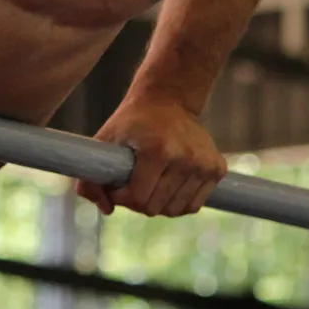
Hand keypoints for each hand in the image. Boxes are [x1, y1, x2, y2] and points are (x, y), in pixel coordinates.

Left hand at [76, 95, 226, 217]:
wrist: (169, 98)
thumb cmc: (133, 120)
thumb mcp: (105, 139)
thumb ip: (91, 177)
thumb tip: (106, 209)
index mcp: (157, 150)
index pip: (138, 198)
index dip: (122, 197)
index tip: (117, 187)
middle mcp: (185, 158)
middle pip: (156, 208)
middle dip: (138, 201)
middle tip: (133, 184)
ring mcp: (204, 164)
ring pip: (175, 210)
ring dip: (158, 204)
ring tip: (150, 184)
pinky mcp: (217, 168)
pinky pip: (194, 205)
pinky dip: (178, 203)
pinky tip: (168, 186)